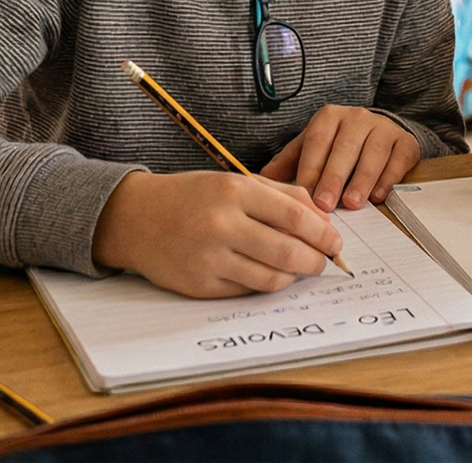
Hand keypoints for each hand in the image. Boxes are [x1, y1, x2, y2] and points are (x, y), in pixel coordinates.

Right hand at [89, 170, 343, 297]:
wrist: (136, 218)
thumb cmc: (192, 197)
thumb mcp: (233, 181)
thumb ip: (280, 194)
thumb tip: (322, 218)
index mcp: (233, 191)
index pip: (294, 215)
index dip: (322, 232)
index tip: (336, 242)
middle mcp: (221, 224)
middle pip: (287, 251)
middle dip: (315, 261)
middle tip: (323, 263)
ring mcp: (209, 258)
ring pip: (271, 278)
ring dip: (292, 277)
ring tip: (297, 269)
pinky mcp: (199, 286)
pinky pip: (246, 291)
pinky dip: (263, 284)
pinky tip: (265, 274)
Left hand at [259, 105, 419, 209]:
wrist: (379, 132)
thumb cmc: (338, 145)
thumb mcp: (312, 148)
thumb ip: (290, 162)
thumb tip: (260, 178)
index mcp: (329, 118)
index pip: (317, 143)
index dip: (311, 170)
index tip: (304, 196)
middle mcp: (357, 118)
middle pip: (344, 149)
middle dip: (334, 178)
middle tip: (325, 204)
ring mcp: (383, 128)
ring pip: (372, 153)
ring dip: (362, 180)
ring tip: (353, 203)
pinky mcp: (406, 141)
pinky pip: (398, 159)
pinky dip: (389, 178)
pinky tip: (378, 195)